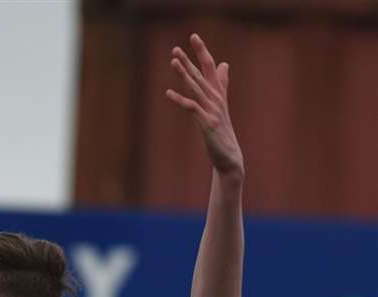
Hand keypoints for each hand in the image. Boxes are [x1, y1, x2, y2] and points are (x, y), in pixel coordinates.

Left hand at [167, 34, 242, 178]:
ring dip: (184, 74)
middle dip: (189, 60)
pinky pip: (192, 108)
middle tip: (175, 48)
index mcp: (218, 94)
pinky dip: (180, 99)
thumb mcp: (220, 105)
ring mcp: (213, 111)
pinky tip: (168, 93)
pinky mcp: (208, 124)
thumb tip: (224, 63)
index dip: (202, 51)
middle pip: (200, 75)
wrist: (230, 158)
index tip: (193, 36)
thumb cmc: (222, 132)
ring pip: (196, 88)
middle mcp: (216, 99)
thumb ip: (222, 83)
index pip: (210, 67)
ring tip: (173, 62)